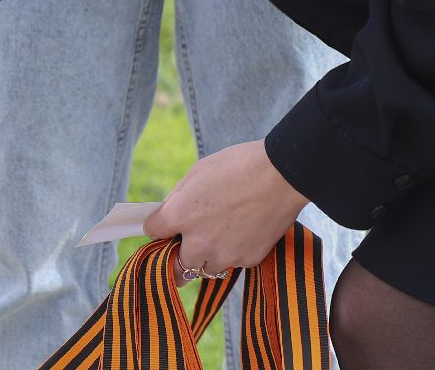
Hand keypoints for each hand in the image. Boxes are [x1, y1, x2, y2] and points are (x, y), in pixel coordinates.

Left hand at [142, 140, 309, 281]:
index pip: (153, 231)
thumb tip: (168, 211)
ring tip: (222, 233)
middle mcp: (198, 242)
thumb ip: (179, 196)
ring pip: (206, 268)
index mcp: (180, 215)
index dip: (157, 226)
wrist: (282, 174)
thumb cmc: (238, 166)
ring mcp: (224, 254)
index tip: (163, 226)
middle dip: (179, 255)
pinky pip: (233, 262)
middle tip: (188, 244)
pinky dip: (234, 251)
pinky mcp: (248, 260)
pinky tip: (245, 229)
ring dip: (207, 257)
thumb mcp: (198, 172)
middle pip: (176, 267)